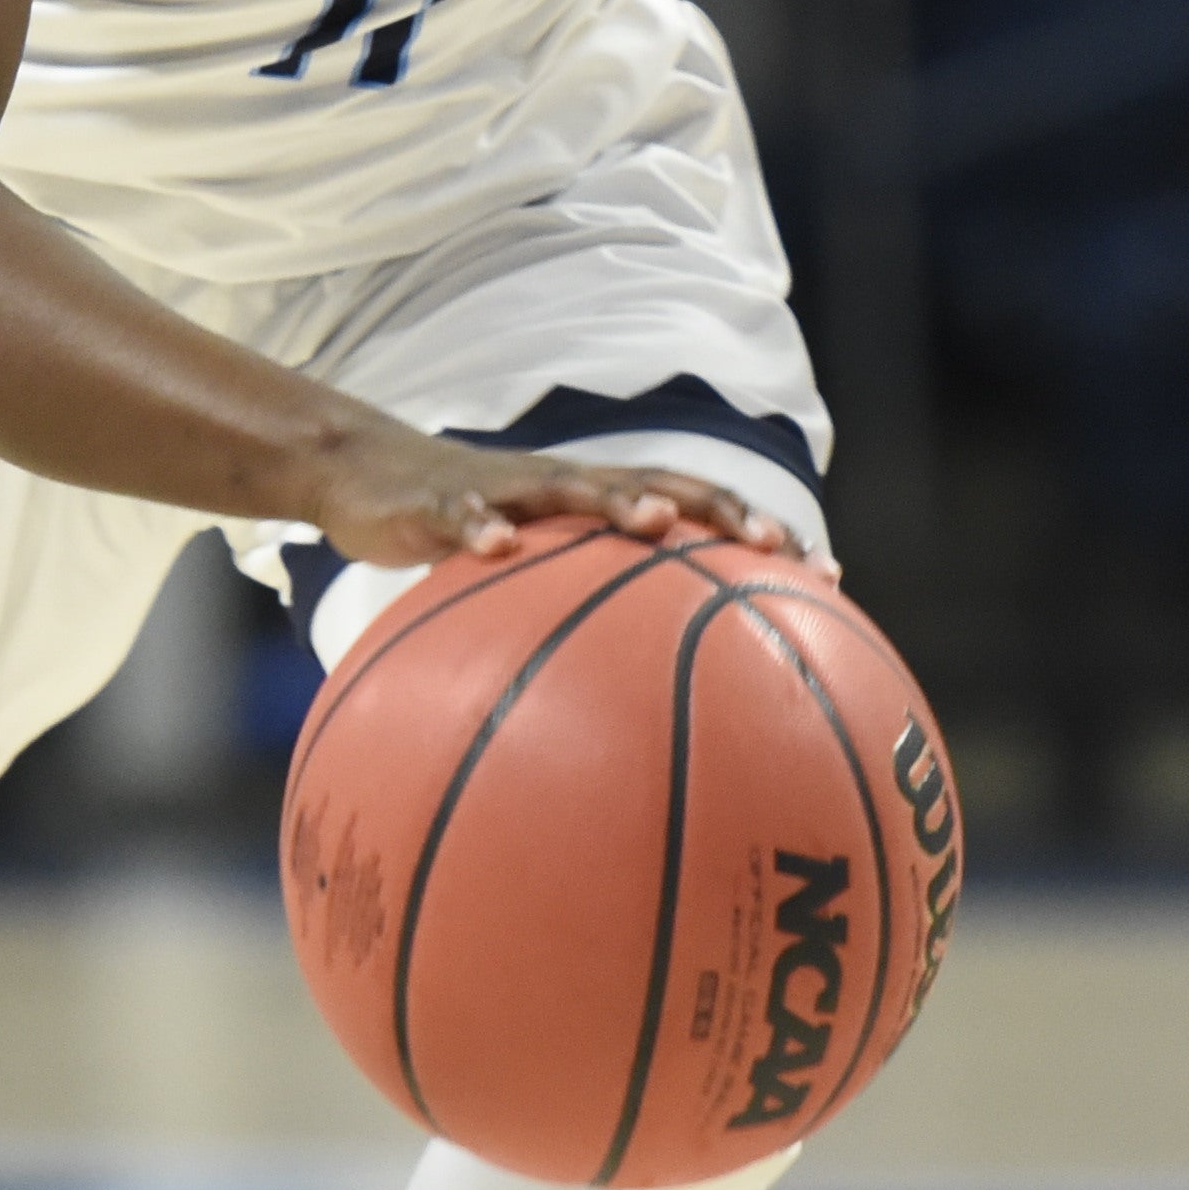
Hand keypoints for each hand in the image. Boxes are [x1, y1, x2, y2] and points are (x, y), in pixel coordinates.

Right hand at [294, 424, 788, 577]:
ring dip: (616, 501)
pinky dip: (479, 527)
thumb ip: (582, 619)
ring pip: (570, 488)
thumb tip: (649, 714)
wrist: (364, 475)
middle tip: (769, 542)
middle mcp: (565, 487)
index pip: (697, 508)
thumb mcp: (526, 578)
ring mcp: (504, 488)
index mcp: (596, 505)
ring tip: (655, 521)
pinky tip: (493, 549)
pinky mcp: (438, 501)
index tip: (824, 573)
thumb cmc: (464, 535)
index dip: (758, 534)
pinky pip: (461, 514)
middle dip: (719, 511)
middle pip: (657, 485)